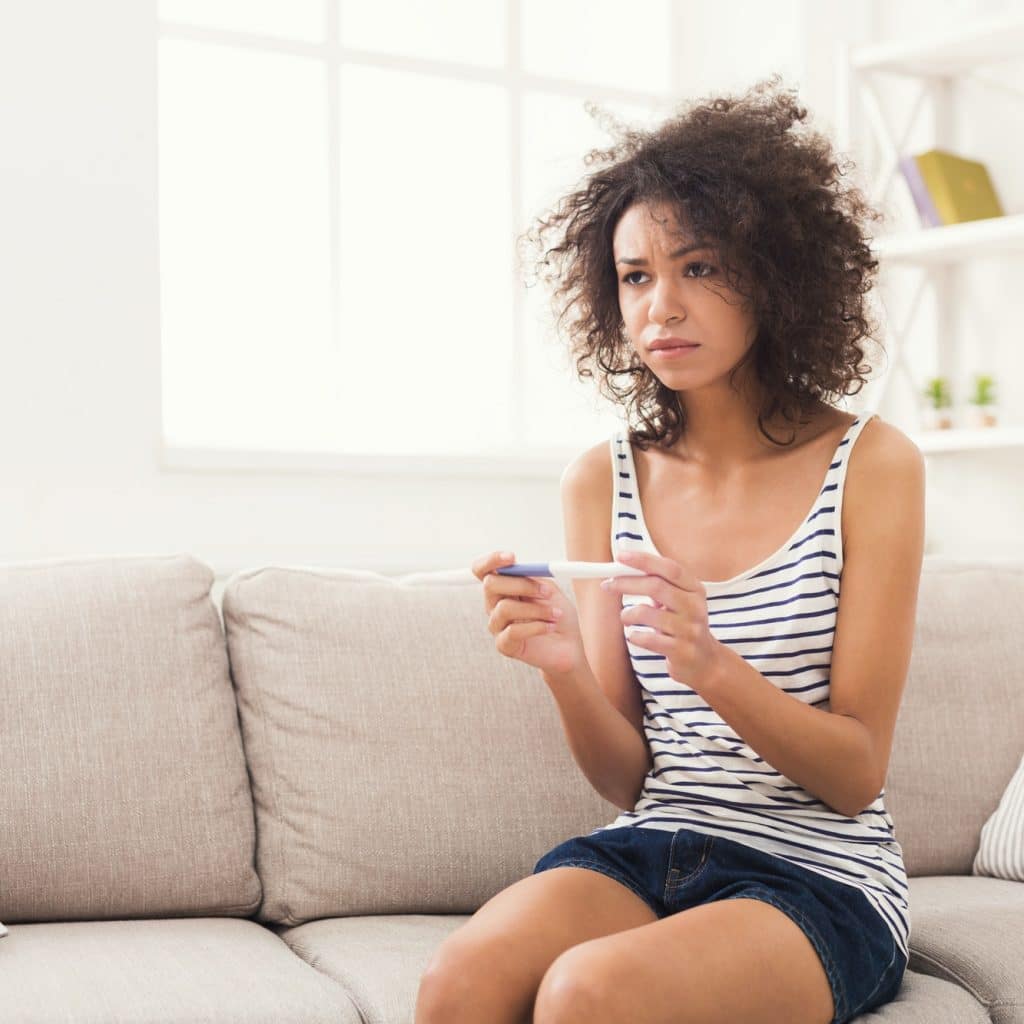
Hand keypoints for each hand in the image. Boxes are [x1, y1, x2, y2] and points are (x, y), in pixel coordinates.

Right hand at [471, 551, 583, 676]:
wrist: (569, 645)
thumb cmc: (557, 614)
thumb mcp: (549, 589)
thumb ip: (532, 576)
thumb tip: (520, 567)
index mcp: (503, 587)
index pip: (482, 570)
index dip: (491, 560)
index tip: (512, 557)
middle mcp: (494, 605)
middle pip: (490, 584)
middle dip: (522, 584)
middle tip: (546, 591)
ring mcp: (497, 626)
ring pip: (505, 608)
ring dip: (536, 609)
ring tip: (555, 614)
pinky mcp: (504, 645)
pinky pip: (513, 631)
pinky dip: (537, 626)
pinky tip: (550, 627)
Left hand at [602, 549, 723, 693]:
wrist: (705, 662)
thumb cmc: (683, 625)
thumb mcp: (679, 601)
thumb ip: (658, 584)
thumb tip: (624, 568)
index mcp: (695, 589)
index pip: (669, 568)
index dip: (644, 560)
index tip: (620, 556)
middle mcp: (695, 607)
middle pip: (656, 586)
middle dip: (626, 583)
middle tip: (607, 585)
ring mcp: (690, 630)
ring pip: (647, 613)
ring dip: (628, 614)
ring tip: (626, 617)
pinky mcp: (681, 651)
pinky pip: (647, 639)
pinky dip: (634, 635)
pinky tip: (635, 635)